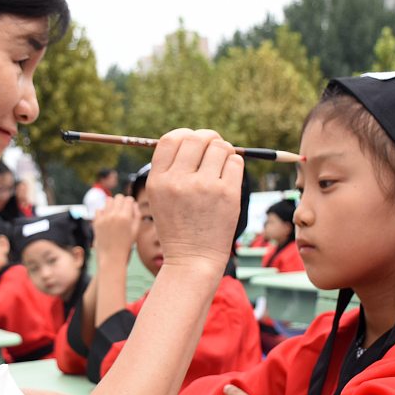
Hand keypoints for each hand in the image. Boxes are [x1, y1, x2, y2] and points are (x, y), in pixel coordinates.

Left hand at [92, 196, 139, 262]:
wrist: (111, 258)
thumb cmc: (126, 246)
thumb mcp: (136, 231)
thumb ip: (137, 215)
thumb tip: (134, 204)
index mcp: (125, 217)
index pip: (128, 199)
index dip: (131, 203)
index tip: (131, 208)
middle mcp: (114, 215)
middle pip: (118, 197)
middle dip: (122, 201)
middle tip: (123, 210)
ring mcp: (104, 218)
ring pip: (108, 200)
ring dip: (112, 204)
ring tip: (115, 213)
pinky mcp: (96, 222)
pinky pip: (99, 209)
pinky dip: (103, 212)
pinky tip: (107, 219)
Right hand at [146, 129, 242, 269]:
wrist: (192, 258)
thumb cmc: (178, 226)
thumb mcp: (160, 197)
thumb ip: (171, 169)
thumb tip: (194, 138)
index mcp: (158, 181)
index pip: (171, 139)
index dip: (185, 135)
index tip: (193, 142)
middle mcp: (178, 181)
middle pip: (197, 138)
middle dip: (208, 138)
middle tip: (213, 147)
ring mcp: (204, 187)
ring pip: (220, 147)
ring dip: (224, 151)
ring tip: (220, 166)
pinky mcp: (227, 194)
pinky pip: (236, 162)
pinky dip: (234, 164)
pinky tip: (228, 177)